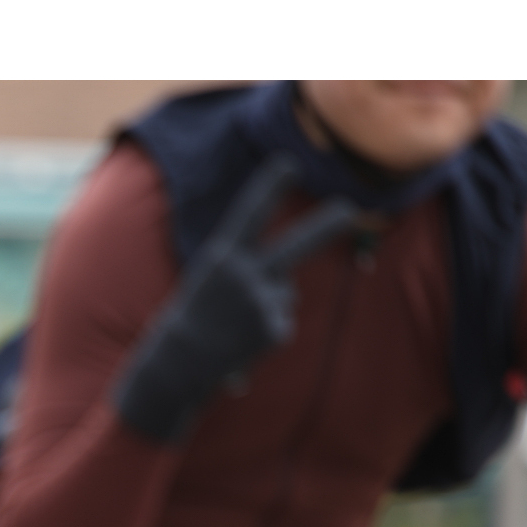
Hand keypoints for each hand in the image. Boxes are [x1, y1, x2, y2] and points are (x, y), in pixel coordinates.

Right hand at [112, 155, 359, 444]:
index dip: (269, 189)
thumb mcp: (214, 277)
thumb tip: (291, 281)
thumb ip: (252, 269)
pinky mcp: (274, 330)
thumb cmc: (195, 313)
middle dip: (324, 227)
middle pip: (293, 247)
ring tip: (236, 321)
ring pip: (285, 291)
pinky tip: (244, 338)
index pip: (250, 216)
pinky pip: (282, 318)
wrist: (179, 362)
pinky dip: (267, 327)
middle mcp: (243, 278)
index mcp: (222, 257)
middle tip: (347, 210)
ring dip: (268, 302)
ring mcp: (261, 304)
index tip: (290, 164)